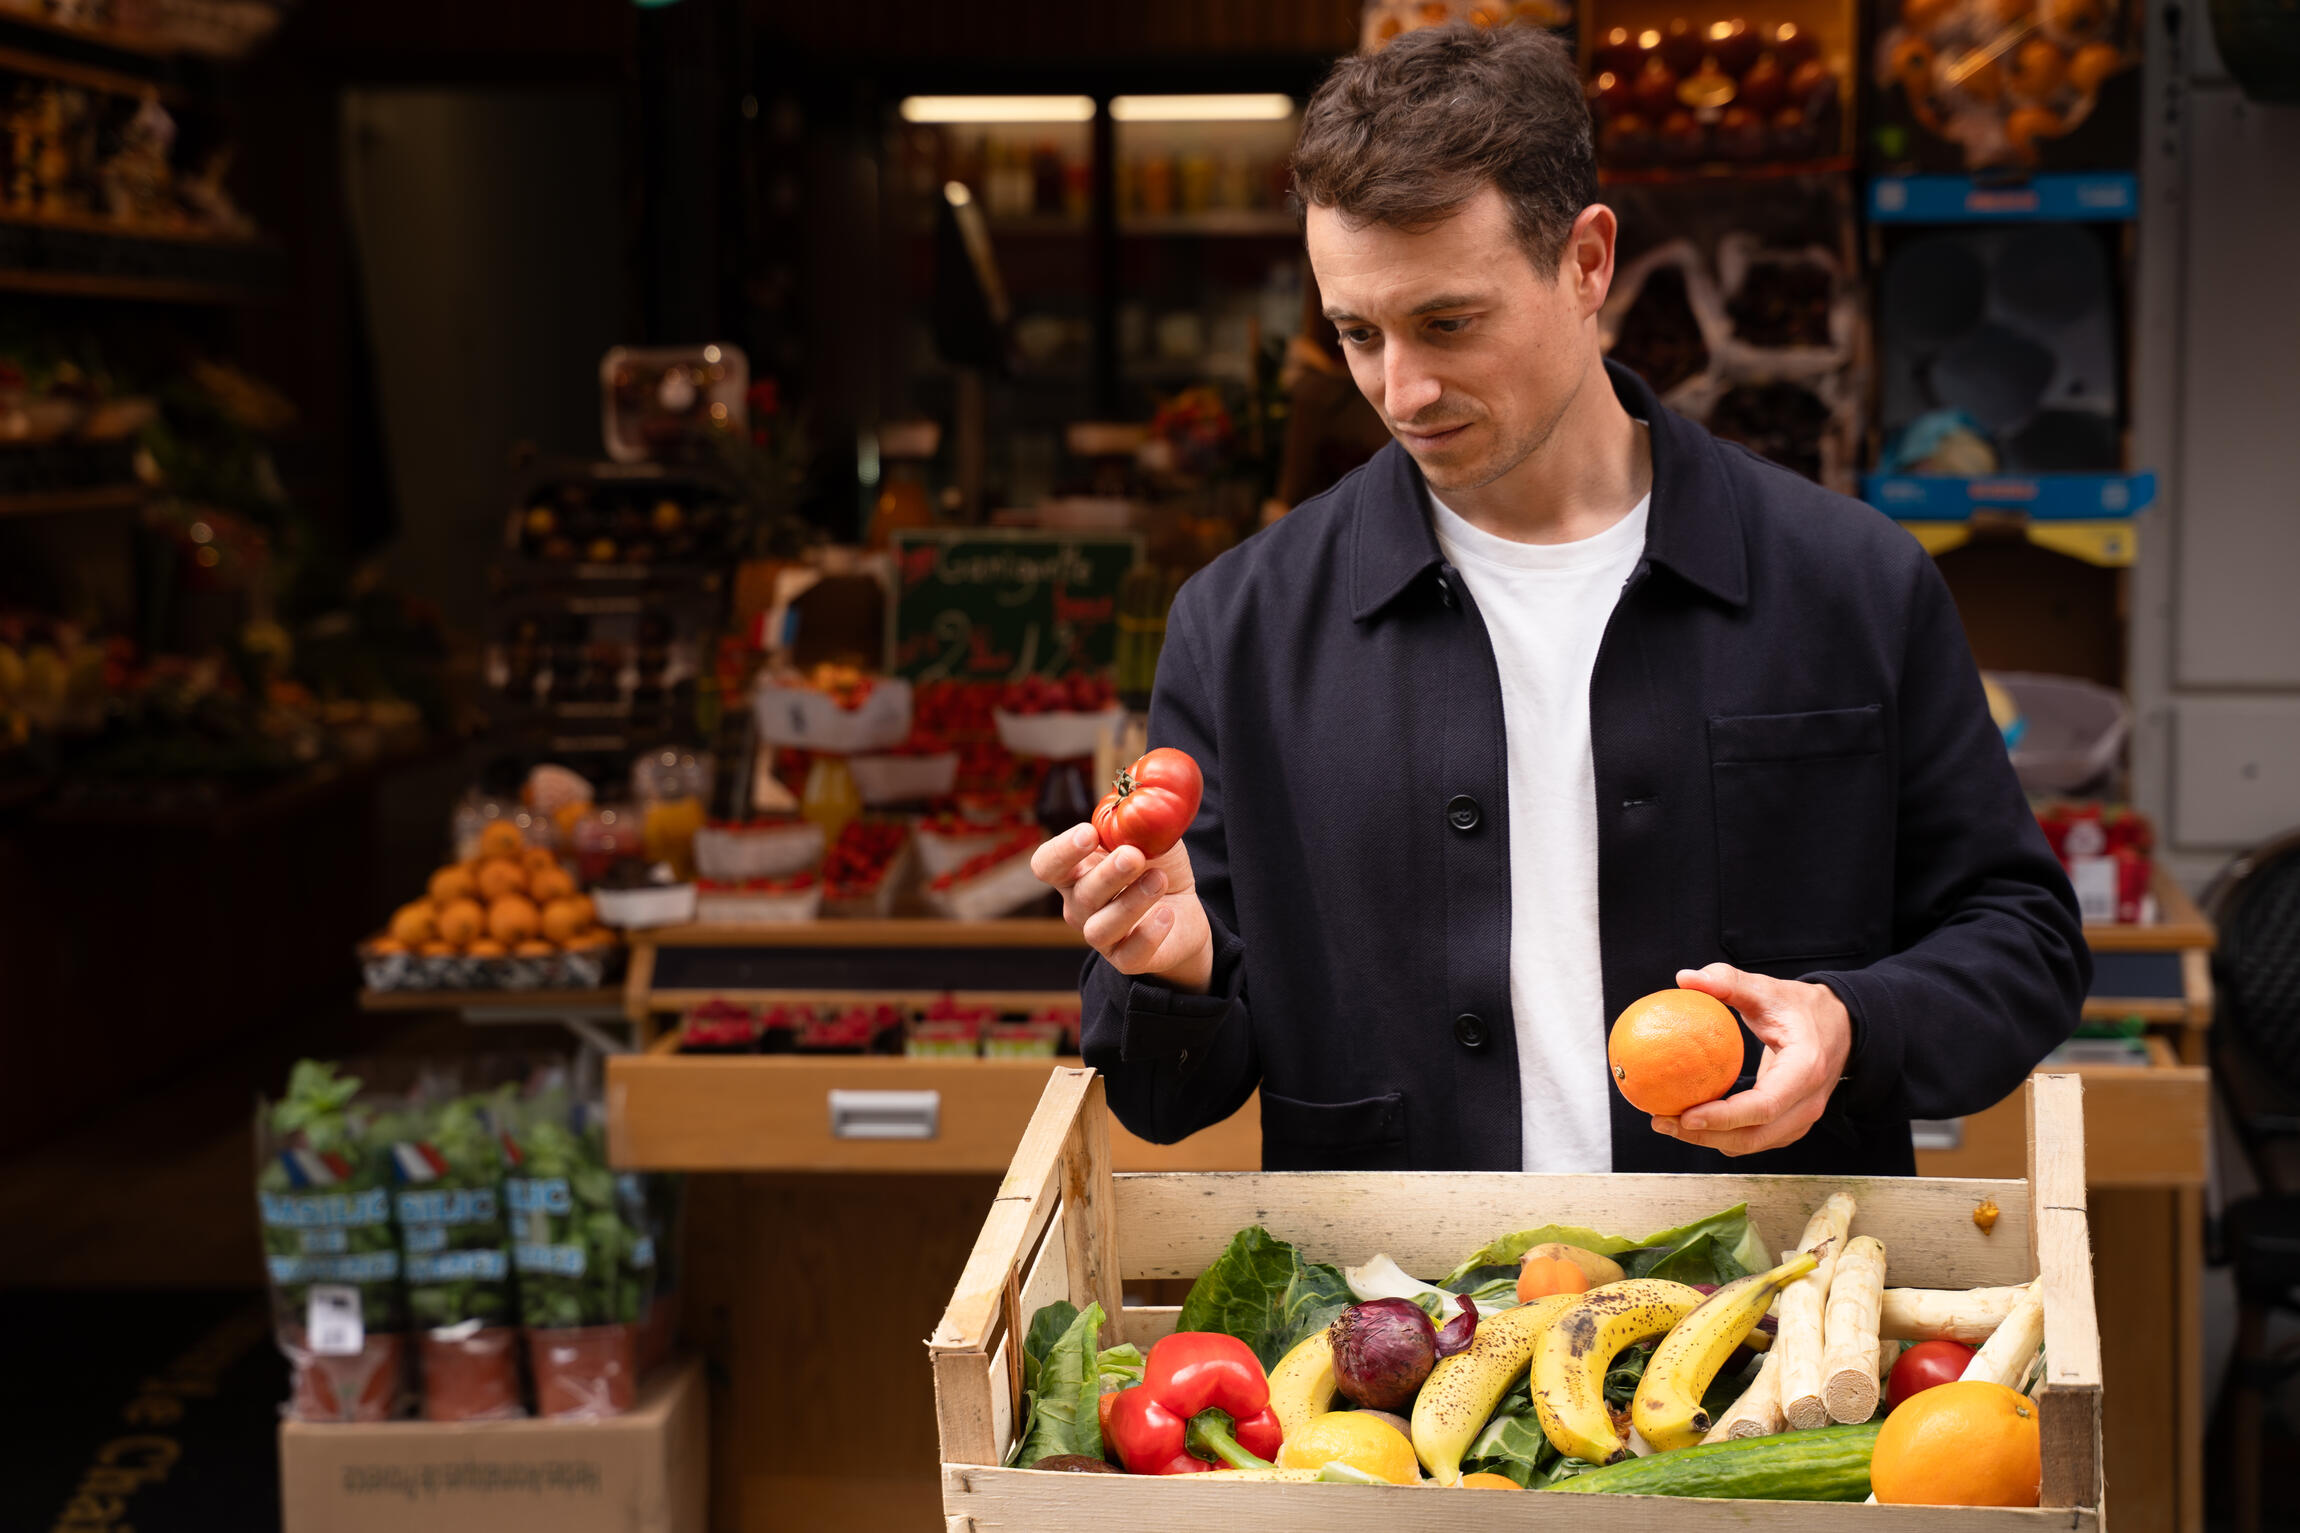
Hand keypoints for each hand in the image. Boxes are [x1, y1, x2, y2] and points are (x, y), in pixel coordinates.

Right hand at [1030, 823, 1214, 993]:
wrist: (1183, 911)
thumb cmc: (1156, 867)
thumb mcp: (1150, 837)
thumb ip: (1138, 818)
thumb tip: (1137, 790)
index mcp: (1076, 871)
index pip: (1047, 864)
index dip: (1062, 851)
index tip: (1089, 834)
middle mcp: (1079, 905)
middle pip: (1081, 893)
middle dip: (1108, 873)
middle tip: (1134, 855)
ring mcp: (1100, 935)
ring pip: (1100, 927)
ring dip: (1131, 902)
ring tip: (1159, 880)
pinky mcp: (1126, 959)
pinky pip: (1129, 954)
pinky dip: (1148, 935)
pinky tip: (1167, 915)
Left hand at [1650, 963, 1853, 1155]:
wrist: (1841, 1027)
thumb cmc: (1800, 1007)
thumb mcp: (1767, 989)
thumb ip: (1728, 981)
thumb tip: (1684, 978)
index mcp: (1805, 1070)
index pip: (1764, 1106)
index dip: (1724, 1117)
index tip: (1684, 1116)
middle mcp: (1808, 1102)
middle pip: (1754, 1136)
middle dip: (1705, 1137)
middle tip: (1661, 1122)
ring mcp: (1803, 1118)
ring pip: (1753, 1143)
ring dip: (1709, 1140)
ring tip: (1667, 1122)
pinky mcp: (1791, 1124)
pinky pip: (1755, 1138)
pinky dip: (1722, 1135)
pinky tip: (1690, 1119)